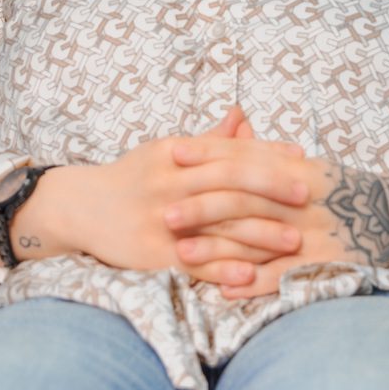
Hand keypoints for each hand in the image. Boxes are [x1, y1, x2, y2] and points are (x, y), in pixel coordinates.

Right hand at [59, 107, 309, 285]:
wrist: (82, 208)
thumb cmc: (133, 177)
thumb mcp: (166, 150)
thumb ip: (208, 139)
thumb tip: (242, 115)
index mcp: (176, 154)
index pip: (229, 151)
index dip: (267, 155)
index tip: (300, 159)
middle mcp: (170, 184)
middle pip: (228, 184)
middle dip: (270, 190)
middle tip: (306, 198)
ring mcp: (161, 221)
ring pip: (217, 227)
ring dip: (258, 235)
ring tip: (293, 241)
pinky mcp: (153, 255)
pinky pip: (193, 264)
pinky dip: (222, 269)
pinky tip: (250, 274)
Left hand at [166, 143, 388, 298]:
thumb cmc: (338, 187)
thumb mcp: (304, 162)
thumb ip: (265, 148)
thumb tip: (230, 119)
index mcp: (296, 166)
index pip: (246, 157)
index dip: (209, 154)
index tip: (173, 153)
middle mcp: (303, 197)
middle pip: (246, 198)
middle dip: (203, 204)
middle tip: (166, 212)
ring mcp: (313, 231)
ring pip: (259, 239)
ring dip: (220, 248)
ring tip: (183, 253)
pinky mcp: (324, 263)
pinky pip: (284, 276)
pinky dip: (255, 284)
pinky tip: (224, 290)